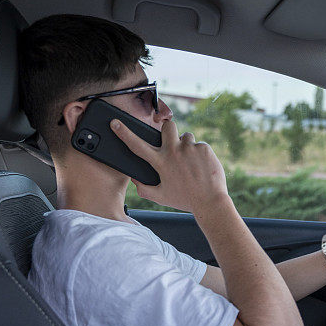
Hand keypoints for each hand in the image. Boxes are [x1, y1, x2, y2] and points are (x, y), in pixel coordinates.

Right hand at [109, 118, 227, 212]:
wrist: (210, 202)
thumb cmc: (185, 200)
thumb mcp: (161, 197)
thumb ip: (144, 188)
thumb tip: (134, 180)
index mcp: (160, 162)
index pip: (137, 145)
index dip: (124, 132)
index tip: (115, 122)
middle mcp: (173, 151)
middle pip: (167, 126)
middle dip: (168, 130)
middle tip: (172, 142)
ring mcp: (190, 148)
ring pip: (186, 136)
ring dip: (186, 146)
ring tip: (191, 162)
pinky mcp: (204, 148)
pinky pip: (200, 145)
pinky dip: (200, 154)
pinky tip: (202, 166)